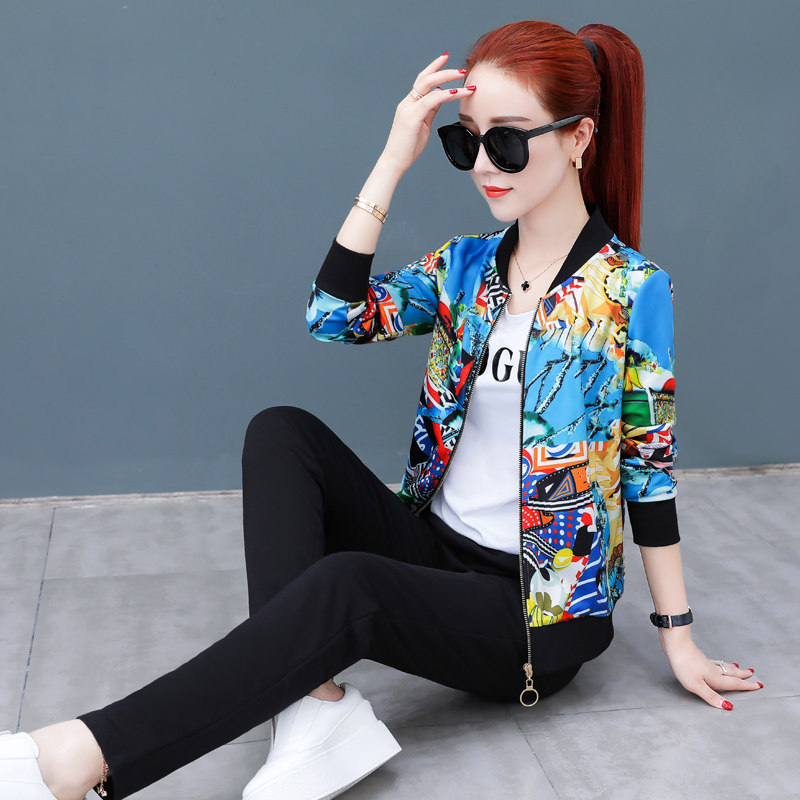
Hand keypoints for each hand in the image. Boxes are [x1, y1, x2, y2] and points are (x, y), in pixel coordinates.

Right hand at [378, 53, 474, 174]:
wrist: (394, 163)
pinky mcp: (411, 119)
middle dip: (443, 69)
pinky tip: (456, 92)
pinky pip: (430, 101)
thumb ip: (430, 110)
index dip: (434, 68)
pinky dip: (444, 95)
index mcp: (409, 105)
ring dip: (447, 79)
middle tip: (460, 67)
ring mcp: (408, 110)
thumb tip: (441, 97)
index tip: (446, 58)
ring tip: (463, 77)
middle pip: (425, 78)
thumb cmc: (408, 148)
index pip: (422, 81)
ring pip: (428, 86)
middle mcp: (407, 104)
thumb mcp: (423, 125)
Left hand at [660, 627, 760, 709]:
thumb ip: (711, 696)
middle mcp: (712, 669)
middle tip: (752, 674)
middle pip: (731, 673)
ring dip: (732, 668)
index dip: (746, 686)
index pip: (733, 683)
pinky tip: (715, 663)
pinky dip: (720, 664)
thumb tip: (727, 706)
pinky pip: (714, 662)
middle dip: (742, 675)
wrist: (676, 644)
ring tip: (738, 668)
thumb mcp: (696, 685)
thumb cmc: (684, 665)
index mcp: (714, 678)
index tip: (758, 685)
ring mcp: (705, 662)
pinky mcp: (698, 657)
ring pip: (723, 666)